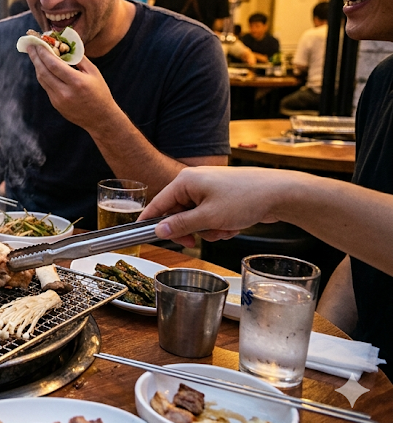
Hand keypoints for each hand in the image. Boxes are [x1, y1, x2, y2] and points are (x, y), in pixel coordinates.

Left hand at [25, 46, 121, 132]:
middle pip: (43, 72)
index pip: (54, 65)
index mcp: (76, 82)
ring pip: (42, 79)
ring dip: (37, 66)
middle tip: (30, 46)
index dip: (44, 53)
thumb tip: (65, 45)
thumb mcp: (93, 72)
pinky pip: (46, 86)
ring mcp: (58, 100)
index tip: (38, 43)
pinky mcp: (55, 104)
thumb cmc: (99, 92)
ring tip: (34, 54)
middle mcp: (65, 92)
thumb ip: (79, 58)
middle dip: (35, 57)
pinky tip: (42, 67)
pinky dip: (43, 75)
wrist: (100, 118)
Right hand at [140, 166, 284, 246]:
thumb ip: (181, 225)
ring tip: (224, 228)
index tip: (142, 235)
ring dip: (208, 230)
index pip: (158, 203)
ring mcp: (208, 189)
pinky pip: (209, 217)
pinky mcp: (221, 197)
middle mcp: (194, 182)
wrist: (280, 193)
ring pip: (195, 218)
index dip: (150, 221)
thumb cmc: (246, 198)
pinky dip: (218, 225)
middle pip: (177, 213)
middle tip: (195, 240)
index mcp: (185, 181)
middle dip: (191, 229)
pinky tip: (232, 225)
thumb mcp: (209, 217)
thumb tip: (159, 230)